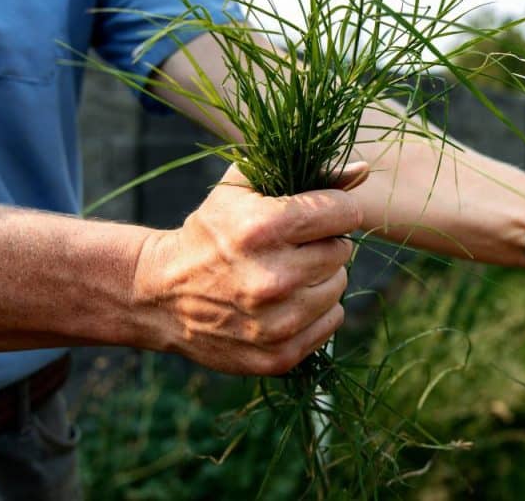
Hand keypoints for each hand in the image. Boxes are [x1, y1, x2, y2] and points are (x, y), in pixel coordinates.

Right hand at [131, 162, 367, 374]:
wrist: (159, 296)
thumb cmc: (209, 232)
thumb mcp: (243, 188)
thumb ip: (308, 172)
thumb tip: (365, 168)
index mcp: (263, 229)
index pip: (344, 213)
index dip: (333, 209)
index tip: (314, 215)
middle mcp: (273, 279)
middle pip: (342, 251)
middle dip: (321, 244)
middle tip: (290, 248)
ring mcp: (277, 323)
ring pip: (339, 286)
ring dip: (320, 278)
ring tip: (284, 274)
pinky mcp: (279, 355)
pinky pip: (332, 321)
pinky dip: (316, 311)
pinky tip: (283, 303)